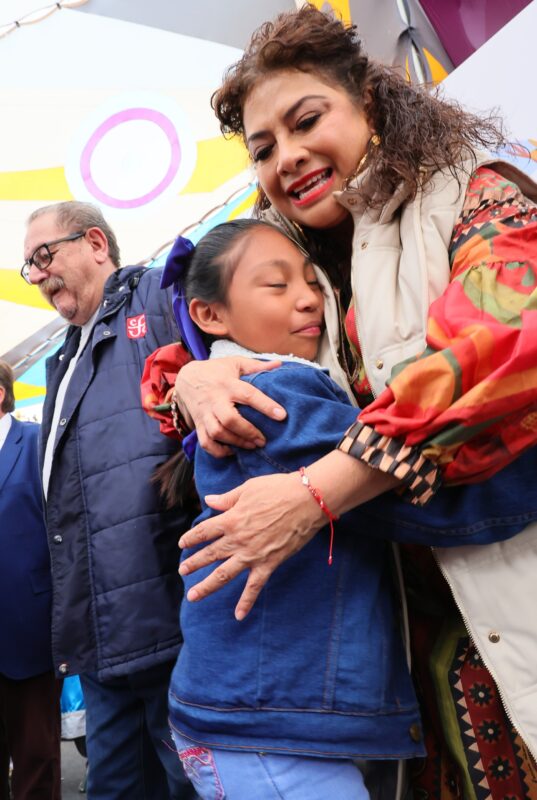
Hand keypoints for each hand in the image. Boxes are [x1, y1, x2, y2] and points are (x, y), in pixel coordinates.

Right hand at [174, 357, 285, 456]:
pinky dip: (218, 451)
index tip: (282, 415)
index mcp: (227, 383)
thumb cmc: (216, 371)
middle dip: (248, 431)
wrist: (186, 378)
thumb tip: (279, 364)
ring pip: (217, 432)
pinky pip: (205, 443)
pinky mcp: (198, 424)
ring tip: (252, 445)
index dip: (266, 405)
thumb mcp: (235, 363)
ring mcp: (205, 413)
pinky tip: (232, 451)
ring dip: (236, 442)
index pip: (248, 394)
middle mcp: (215, 399)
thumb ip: (257, 366)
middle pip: (229, 419)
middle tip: (263, 440)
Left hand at [179, 472, 325, 619]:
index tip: (183, 544)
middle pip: (210, 554)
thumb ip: (227, 499)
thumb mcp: (248, 489)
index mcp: (231, 519)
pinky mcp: (268, 563)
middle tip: (182, 570)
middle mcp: (237, 540)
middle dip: (193, 563)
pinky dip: (246, 602)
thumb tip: (209, 501)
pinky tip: (238, 615)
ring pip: (223, 575)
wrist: (307, 501)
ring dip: (206, 586)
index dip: (192, 538)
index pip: (204, 531)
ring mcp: (252, 554)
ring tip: (193, 595)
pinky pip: (254, 587)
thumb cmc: (278, 489)